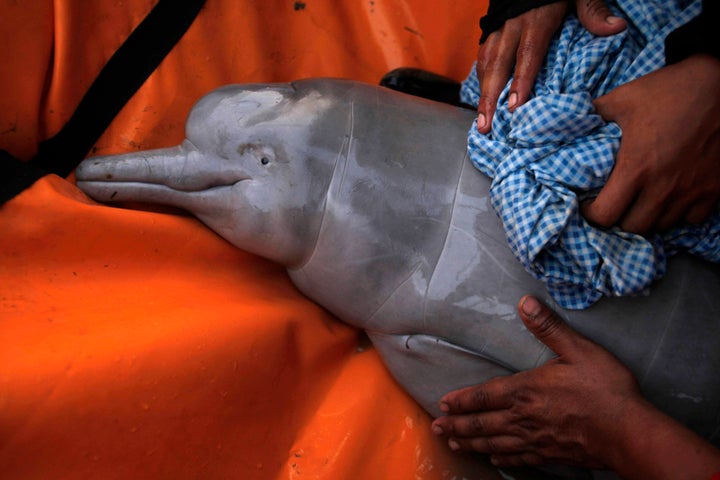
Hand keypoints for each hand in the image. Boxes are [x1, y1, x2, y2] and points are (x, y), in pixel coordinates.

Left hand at [431, 295, 719, 477]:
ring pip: (495, 443)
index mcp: (527, 390)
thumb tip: (525, 303)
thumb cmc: (606, 390)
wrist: (629, 432)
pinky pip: (519, 458)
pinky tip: (494, 458)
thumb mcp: (579, 350)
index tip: (444, 403)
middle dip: (457, 425)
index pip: (485, 396)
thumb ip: (549, 328)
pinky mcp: (550, 455)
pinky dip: (502, 458)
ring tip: (454, 443)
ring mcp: (536, 439)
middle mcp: (525, 418)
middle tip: (437, 427)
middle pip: (482, 424)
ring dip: (471, 443)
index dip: (463, 400)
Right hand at [476, 0, 625, 132]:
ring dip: (482, 93)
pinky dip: (482, 79)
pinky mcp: (492, 30)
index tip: (514, 107)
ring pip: (487, 63)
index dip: (520, 81)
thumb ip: (592, 10)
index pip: (527, 54)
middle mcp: (512, 25)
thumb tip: (616, 28)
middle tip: (486, 126)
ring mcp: (499, 28)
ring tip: (481, 121)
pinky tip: (482, 98)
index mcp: (536, 18)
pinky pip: (484, 56)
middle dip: (490, 97)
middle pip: (499, 65)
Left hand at [583, 54, 719, 233]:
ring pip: (662, 226)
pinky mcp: (714, 189)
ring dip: (647, 219)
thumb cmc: (670, 91)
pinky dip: (678, 215)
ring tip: (638, 205)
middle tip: (613, 207)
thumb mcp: (623, 98)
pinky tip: (669, 200)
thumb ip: (594, 115)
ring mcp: (691, 191)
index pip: (605, 215)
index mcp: (636, 168)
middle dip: (618, 221)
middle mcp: (663, 187)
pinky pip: (692, 219)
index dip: (591, 214)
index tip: (588, 205)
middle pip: (633, 228)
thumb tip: (571, 123)